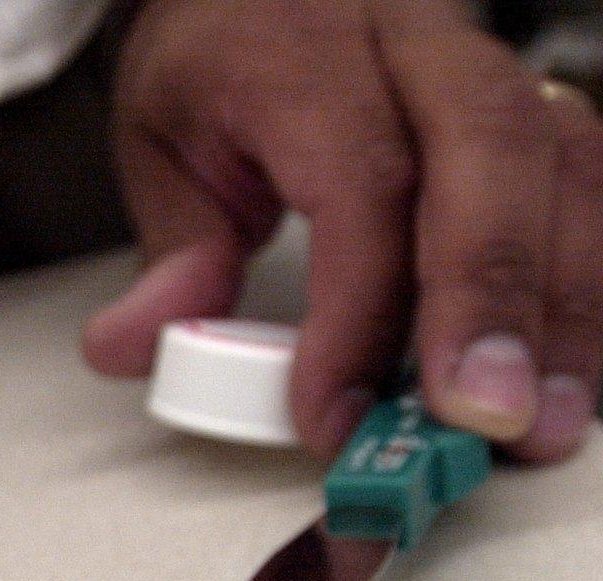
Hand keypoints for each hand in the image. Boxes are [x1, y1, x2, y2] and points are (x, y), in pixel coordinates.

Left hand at [84, 0, 599, 461]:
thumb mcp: (162, 142)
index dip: (357, 311)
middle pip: (493, 154)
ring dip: (564, 307)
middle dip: (493, 299)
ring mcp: (493, 67)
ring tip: (541, 424)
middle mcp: (418, 47)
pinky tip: (570, 369)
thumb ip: (171, 252)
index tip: (333, 413)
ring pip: (567, 166)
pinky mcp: (538, 106)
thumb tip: (132, 348)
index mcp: (306, 56)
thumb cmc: (224, 60)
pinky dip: (588, 281)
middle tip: (480, 419)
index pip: (359, 183)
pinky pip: (592, 181)